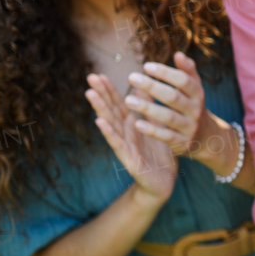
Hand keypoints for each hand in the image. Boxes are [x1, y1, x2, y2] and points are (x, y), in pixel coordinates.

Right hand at [86, 75, 176, 203]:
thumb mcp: (154, 126)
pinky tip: (100, 122)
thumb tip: (143, 86)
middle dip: (101, 94)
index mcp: (132, 124)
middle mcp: (125, 133)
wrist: (163, 181)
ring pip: (111, 124)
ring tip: (90, 94)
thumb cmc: (158, 153)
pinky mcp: (128, 158)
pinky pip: (118, 143)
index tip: (99, 74)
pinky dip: (109, 132)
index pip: (118, 104)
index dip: (109, 90)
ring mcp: (125, 145)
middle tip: (90, 77)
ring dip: (100, 109)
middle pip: (111, 110)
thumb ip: (148, 108)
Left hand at [121, 53, 223, 156]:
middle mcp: (195, 110)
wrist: (207, 137)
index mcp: (198, 94)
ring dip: (148, 108)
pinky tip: (137, 123)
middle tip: (131, 78)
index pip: (183, 81)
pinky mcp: (183, 143)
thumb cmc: (192, 106)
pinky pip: (167, 136)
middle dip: (152, 87)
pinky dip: (152, 130)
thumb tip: (179, 54)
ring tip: (128, 99)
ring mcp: (190, 127)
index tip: (146, 66)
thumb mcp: (194, 90)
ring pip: (169, 117)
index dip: (165, 73)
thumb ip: (187, 72)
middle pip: (174, 97)